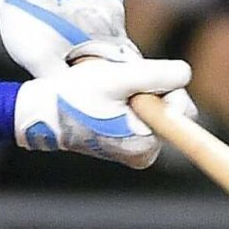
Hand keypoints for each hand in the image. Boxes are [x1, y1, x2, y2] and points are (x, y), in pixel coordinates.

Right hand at [12, 56, 192, 167]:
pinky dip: (132, 101)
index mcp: (145, 145)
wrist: (42, 111)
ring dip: (141, 92)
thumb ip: (157, 75)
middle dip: (153, 89)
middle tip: (121, 83)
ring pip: (157, 110)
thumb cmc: (74, 95)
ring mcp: (135, 151)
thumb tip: (186, 74)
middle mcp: (143, 154)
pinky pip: (143, 116)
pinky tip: (110, 96)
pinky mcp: (126, 145)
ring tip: (112, 89)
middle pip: (171, 110)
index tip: (138, 79)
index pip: (182, 110)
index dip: (166, 86)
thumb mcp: (118, 79)